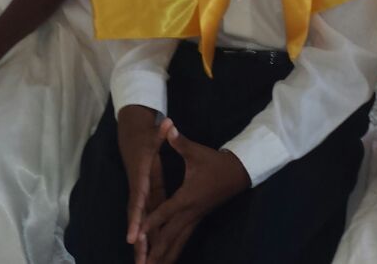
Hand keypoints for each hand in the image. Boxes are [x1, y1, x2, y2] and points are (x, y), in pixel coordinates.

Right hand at [116, 105, 166, 259]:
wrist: (130, 134)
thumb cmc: (144, 135)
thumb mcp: (152, 133)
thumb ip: (160, 131)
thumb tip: (167, 122)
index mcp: (141, 177)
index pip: (138, 200)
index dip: (136, 219)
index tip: (133, 236)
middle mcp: (138, 189)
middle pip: (136, 218)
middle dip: (137, 240)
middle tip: (139, 260)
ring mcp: (140, 194)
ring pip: (139, 222)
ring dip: (140, 243)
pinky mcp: (144, 196)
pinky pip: (145, 219)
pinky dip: (145, 235)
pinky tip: (147, 251)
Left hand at [139, 120, 249, 263]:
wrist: (239, 172)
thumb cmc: (215, 162)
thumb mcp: (197, 151)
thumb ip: (179, 142)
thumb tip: (168, 126)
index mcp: (187, 198)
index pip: (165, 212)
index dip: (151, 222)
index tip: (137, 235)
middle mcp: (190, 213)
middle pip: (169, 236)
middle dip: (155, 252)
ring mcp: (194, 219)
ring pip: (176, 242)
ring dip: (164, 256)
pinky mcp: (197, 220)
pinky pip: (182, 240)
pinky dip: (173, 251)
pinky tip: (166, 260)